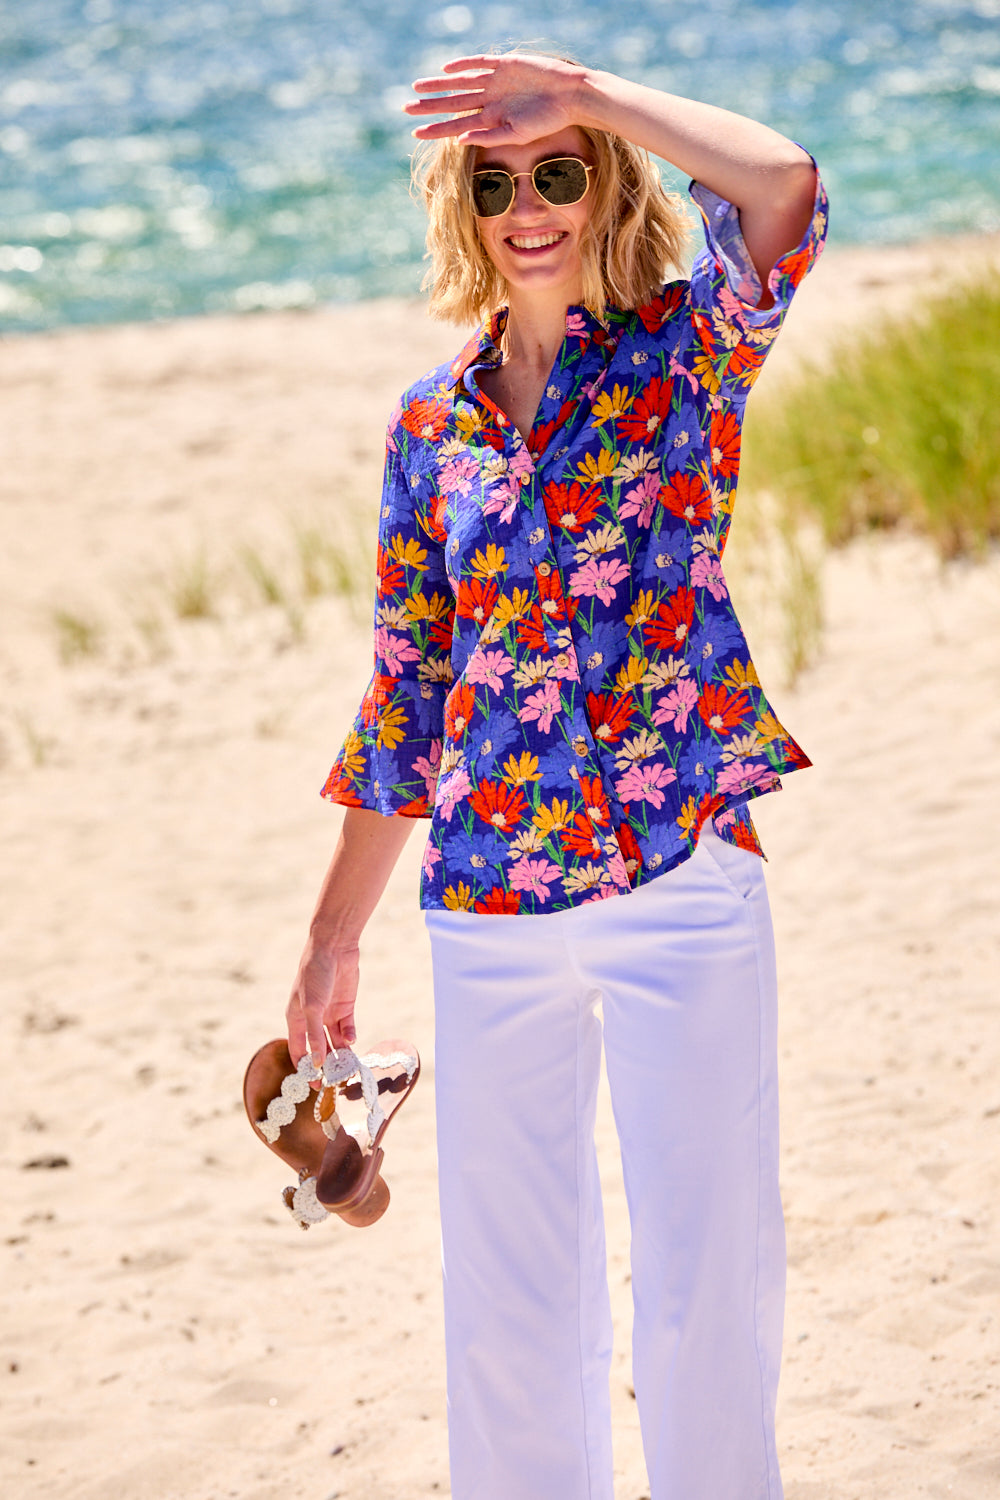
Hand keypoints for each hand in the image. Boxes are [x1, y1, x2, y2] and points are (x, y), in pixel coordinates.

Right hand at [286, 933, 359, 1066]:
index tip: (315, 1086)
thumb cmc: (315, 975)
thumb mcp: (312, 1007)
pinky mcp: (345, 1007)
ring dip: (342, 1054)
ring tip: (350, 1066)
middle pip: (319, 1049)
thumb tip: (316, 1063)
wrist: (334, 948)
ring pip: (335, 1041)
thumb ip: (314, 1036)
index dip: (305, 1068)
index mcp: (296, 1019)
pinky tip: (352, 1040)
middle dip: (328, 1064)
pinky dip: (350, 1036)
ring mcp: (329, 1013)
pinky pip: (347, 1028)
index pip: (298, 1050)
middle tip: (337, 1079)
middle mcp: (312, 1019)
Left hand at [405, 53, 585, 146]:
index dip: (436, 129)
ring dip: (439, 85)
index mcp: (490, 120)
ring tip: (417, 87)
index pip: (456, 125)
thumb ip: (488, 137)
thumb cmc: (548, 121)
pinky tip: (446, 69)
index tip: (415, 133)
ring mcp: (495, 82)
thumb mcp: (517, 134)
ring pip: (459, 83)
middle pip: (453, 103)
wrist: (569, 96)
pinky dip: (463, 65)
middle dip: (430, 106)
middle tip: (405, 108)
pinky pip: (479, 64)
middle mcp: (489, 101)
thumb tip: (459, 139)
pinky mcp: (504, 64)